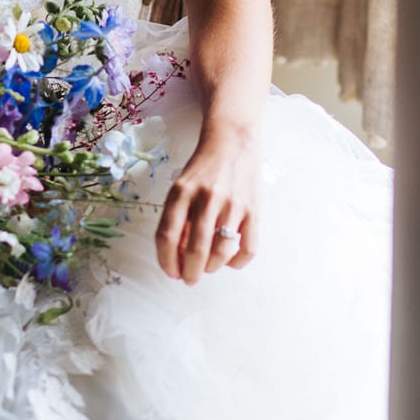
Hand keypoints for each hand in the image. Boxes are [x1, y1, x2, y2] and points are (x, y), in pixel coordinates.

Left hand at [155, 120, 259, 283]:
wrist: (232, 141)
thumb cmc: (203, 168)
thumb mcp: (181, 185)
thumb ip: (177, 217)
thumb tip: (176, 257)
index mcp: (181, 192)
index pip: (167, 235)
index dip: (166, 261)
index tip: (171, 272)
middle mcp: (206, 198)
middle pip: (194, 250)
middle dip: (190, 273)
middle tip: (189, 279)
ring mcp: (232, 204)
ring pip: (221, 253)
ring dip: (212, 267)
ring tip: (209, 267)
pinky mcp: (254, 210)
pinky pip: (247, 249)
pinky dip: (237, 263)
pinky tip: (230, 260)